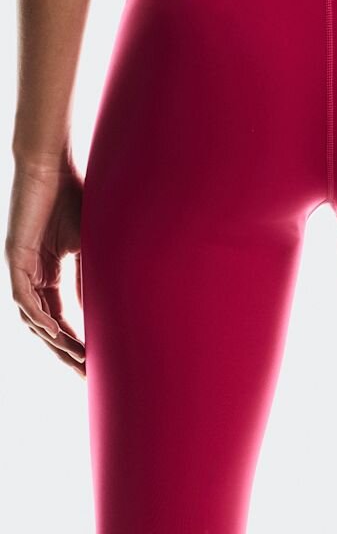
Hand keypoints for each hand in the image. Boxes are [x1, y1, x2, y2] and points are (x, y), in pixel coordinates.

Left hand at [4, 154, 85, 377]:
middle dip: (66, 352)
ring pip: (33, 318)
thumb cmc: (74, 196)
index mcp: (49, 273)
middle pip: (47, 326)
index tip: (97, 363)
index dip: (78, 341)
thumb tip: (115, 300)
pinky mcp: (15, 258)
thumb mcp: (90, 243)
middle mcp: (32, 276)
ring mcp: (22, 268)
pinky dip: (39, 318)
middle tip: (86, 376)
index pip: (62, 317)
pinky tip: (56, 333)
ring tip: (77, 361)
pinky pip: (24, 298)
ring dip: (54, 341)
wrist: (51, 166)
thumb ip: (94, 271)